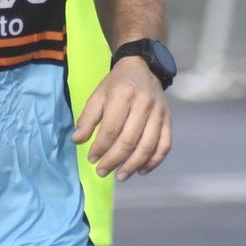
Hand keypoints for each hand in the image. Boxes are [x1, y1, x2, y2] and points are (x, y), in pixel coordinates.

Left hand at [73, 57, 172, 180]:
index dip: (100, 148)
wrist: (143, 68)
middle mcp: (144, 104)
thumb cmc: (116, 85)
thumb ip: (87, 118)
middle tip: (102, 171)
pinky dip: (154, 161)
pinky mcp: (168, 120)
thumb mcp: (97, 96)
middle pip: (129, 140)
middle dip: (114, 160)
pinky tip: (141, 170)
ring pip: (148, 146)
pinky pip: (164, 146)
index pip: (111, 129)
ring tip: (120, 176)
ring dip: (133, 165)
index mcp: (123, 96)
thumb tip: (77, 140)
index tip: (91, 159)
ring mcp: (159, 113)